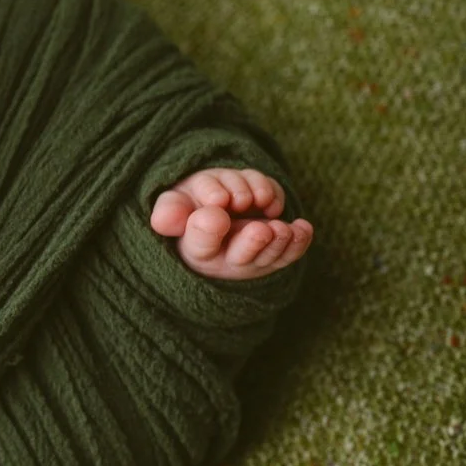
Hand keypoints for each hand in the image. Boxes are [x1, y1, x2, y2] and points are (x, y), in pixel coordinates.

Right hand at [150, 167, 313, 280]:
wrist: (217, 210)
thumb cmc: (193, 208)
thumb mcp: (174, 207)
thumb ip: (169, 212)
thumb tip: (163, 221)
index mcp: (196, 248)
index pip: (201, 244)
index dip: (208, 230)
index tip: (215, 212)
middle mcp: (226, 258)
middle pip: (242, 257)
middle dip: (253, 243)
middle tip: (262, 230)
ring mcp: (254, 256)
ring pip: (269, 250)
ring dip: (277, 237)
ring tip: (281, 226)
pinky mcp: (278, 252)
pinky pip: (291, 250)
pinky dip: (299, 241)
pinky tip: (301, 227)